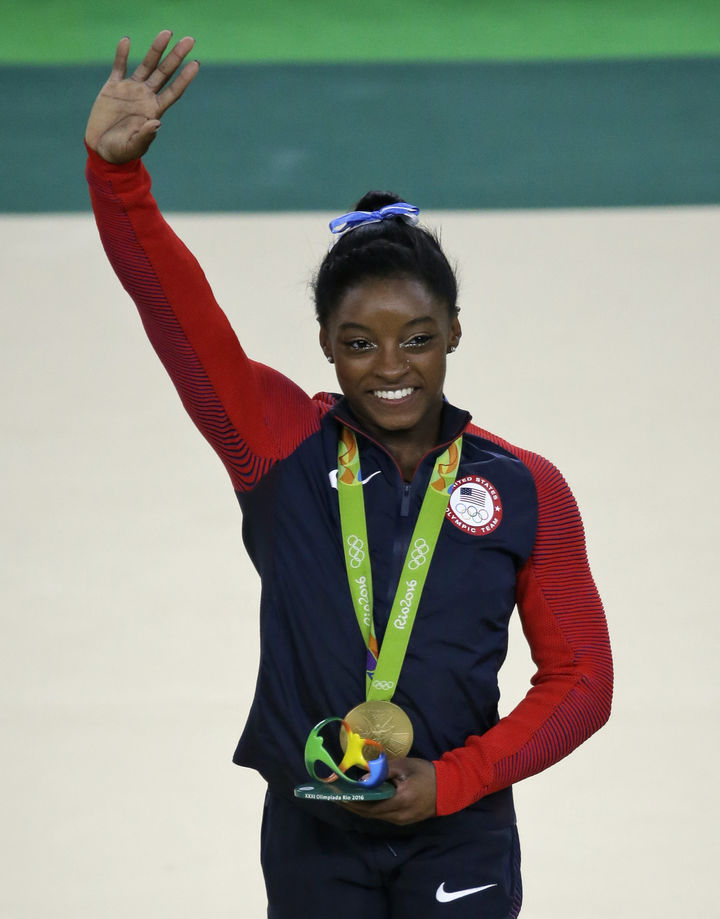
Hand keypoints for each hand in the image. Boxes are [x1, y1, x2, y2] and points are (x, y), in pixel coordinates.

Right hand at [85, 30, 198, 163]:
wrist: (102, 149)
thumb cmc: (121, 152)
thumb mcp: (134, 146)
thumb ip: (145, 135)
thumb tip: (156, 123)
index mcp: (154, 110)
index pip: (173, 91)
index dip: (185, 78)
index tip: (196, 63)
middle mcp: (146, 97)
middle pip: (164, 73)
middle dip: (176, 56)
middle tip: (189, 40)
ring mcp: (130, 90)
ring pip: (147, 65)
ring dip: (156, 49)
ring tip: (166, 33)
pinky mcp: (113, 87)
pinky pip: (119, 67)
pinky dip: (121, 54)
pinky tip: (126, 41)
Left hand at [339, 757, 436, 825]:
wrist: (449, 788)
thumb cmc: (426, 774)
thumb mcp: (405, 766)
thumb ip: (383, 771)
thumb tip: (363, 778)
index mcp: (400, 801)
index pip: (369, 805)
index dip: (352, 801)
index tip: (337, 794)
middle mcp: (398, 815)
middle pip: (368, 814)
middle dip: (351, 806)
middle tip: (335, 797)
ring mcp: (401, 820)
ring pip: (374, 816)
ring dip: (359, 808)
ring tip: (344, 798)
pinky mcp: (403, 819)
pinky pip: (382, 815)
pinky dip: (369, 809)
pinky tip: (362, 801)